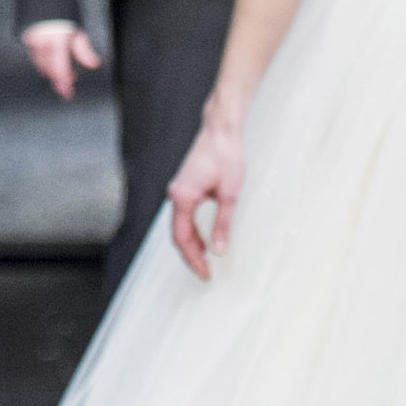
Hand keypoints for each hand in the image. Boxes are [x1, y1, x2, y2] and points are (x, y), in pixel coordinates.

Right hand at [20, 21, 101, 100]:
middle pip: (49, 70)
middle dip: (58, 80)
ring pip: (40, 65)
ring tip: (61, 76)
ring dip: (51, 73)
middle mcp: (42, 43)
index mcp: (56, 42)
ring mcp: (32, 41)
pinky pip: (35, 57)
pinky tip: (49, 66)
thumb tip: (93, 64)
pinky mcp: (27, 39)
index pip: (59, 69)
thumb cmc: (64, 13)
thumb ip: (83, 50)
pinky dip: (43, 64)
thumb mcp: (77, 32)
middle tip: (67, 87)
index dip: (63, 83)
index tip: (67, 93)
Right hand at [164, 101, 246, 280]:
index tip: (204, 273)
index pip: (182, 238)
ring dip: (191, 243)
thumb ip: (223, 224)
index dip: (192, 259)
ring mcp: (178, 189)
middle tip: (205, 272)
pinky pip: (183, 215)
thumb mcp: (229, 194)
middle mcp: (176, 194)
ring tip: (205, 259)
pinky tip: (203, 237)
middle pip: (177, 234)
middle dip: (190, 255)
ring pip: (179, 225)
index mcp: (183, 197)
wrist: (220, 132)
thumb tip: (220, 249)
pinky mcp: (184, 186)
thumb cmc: (225, 158)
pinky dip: (191, 230)